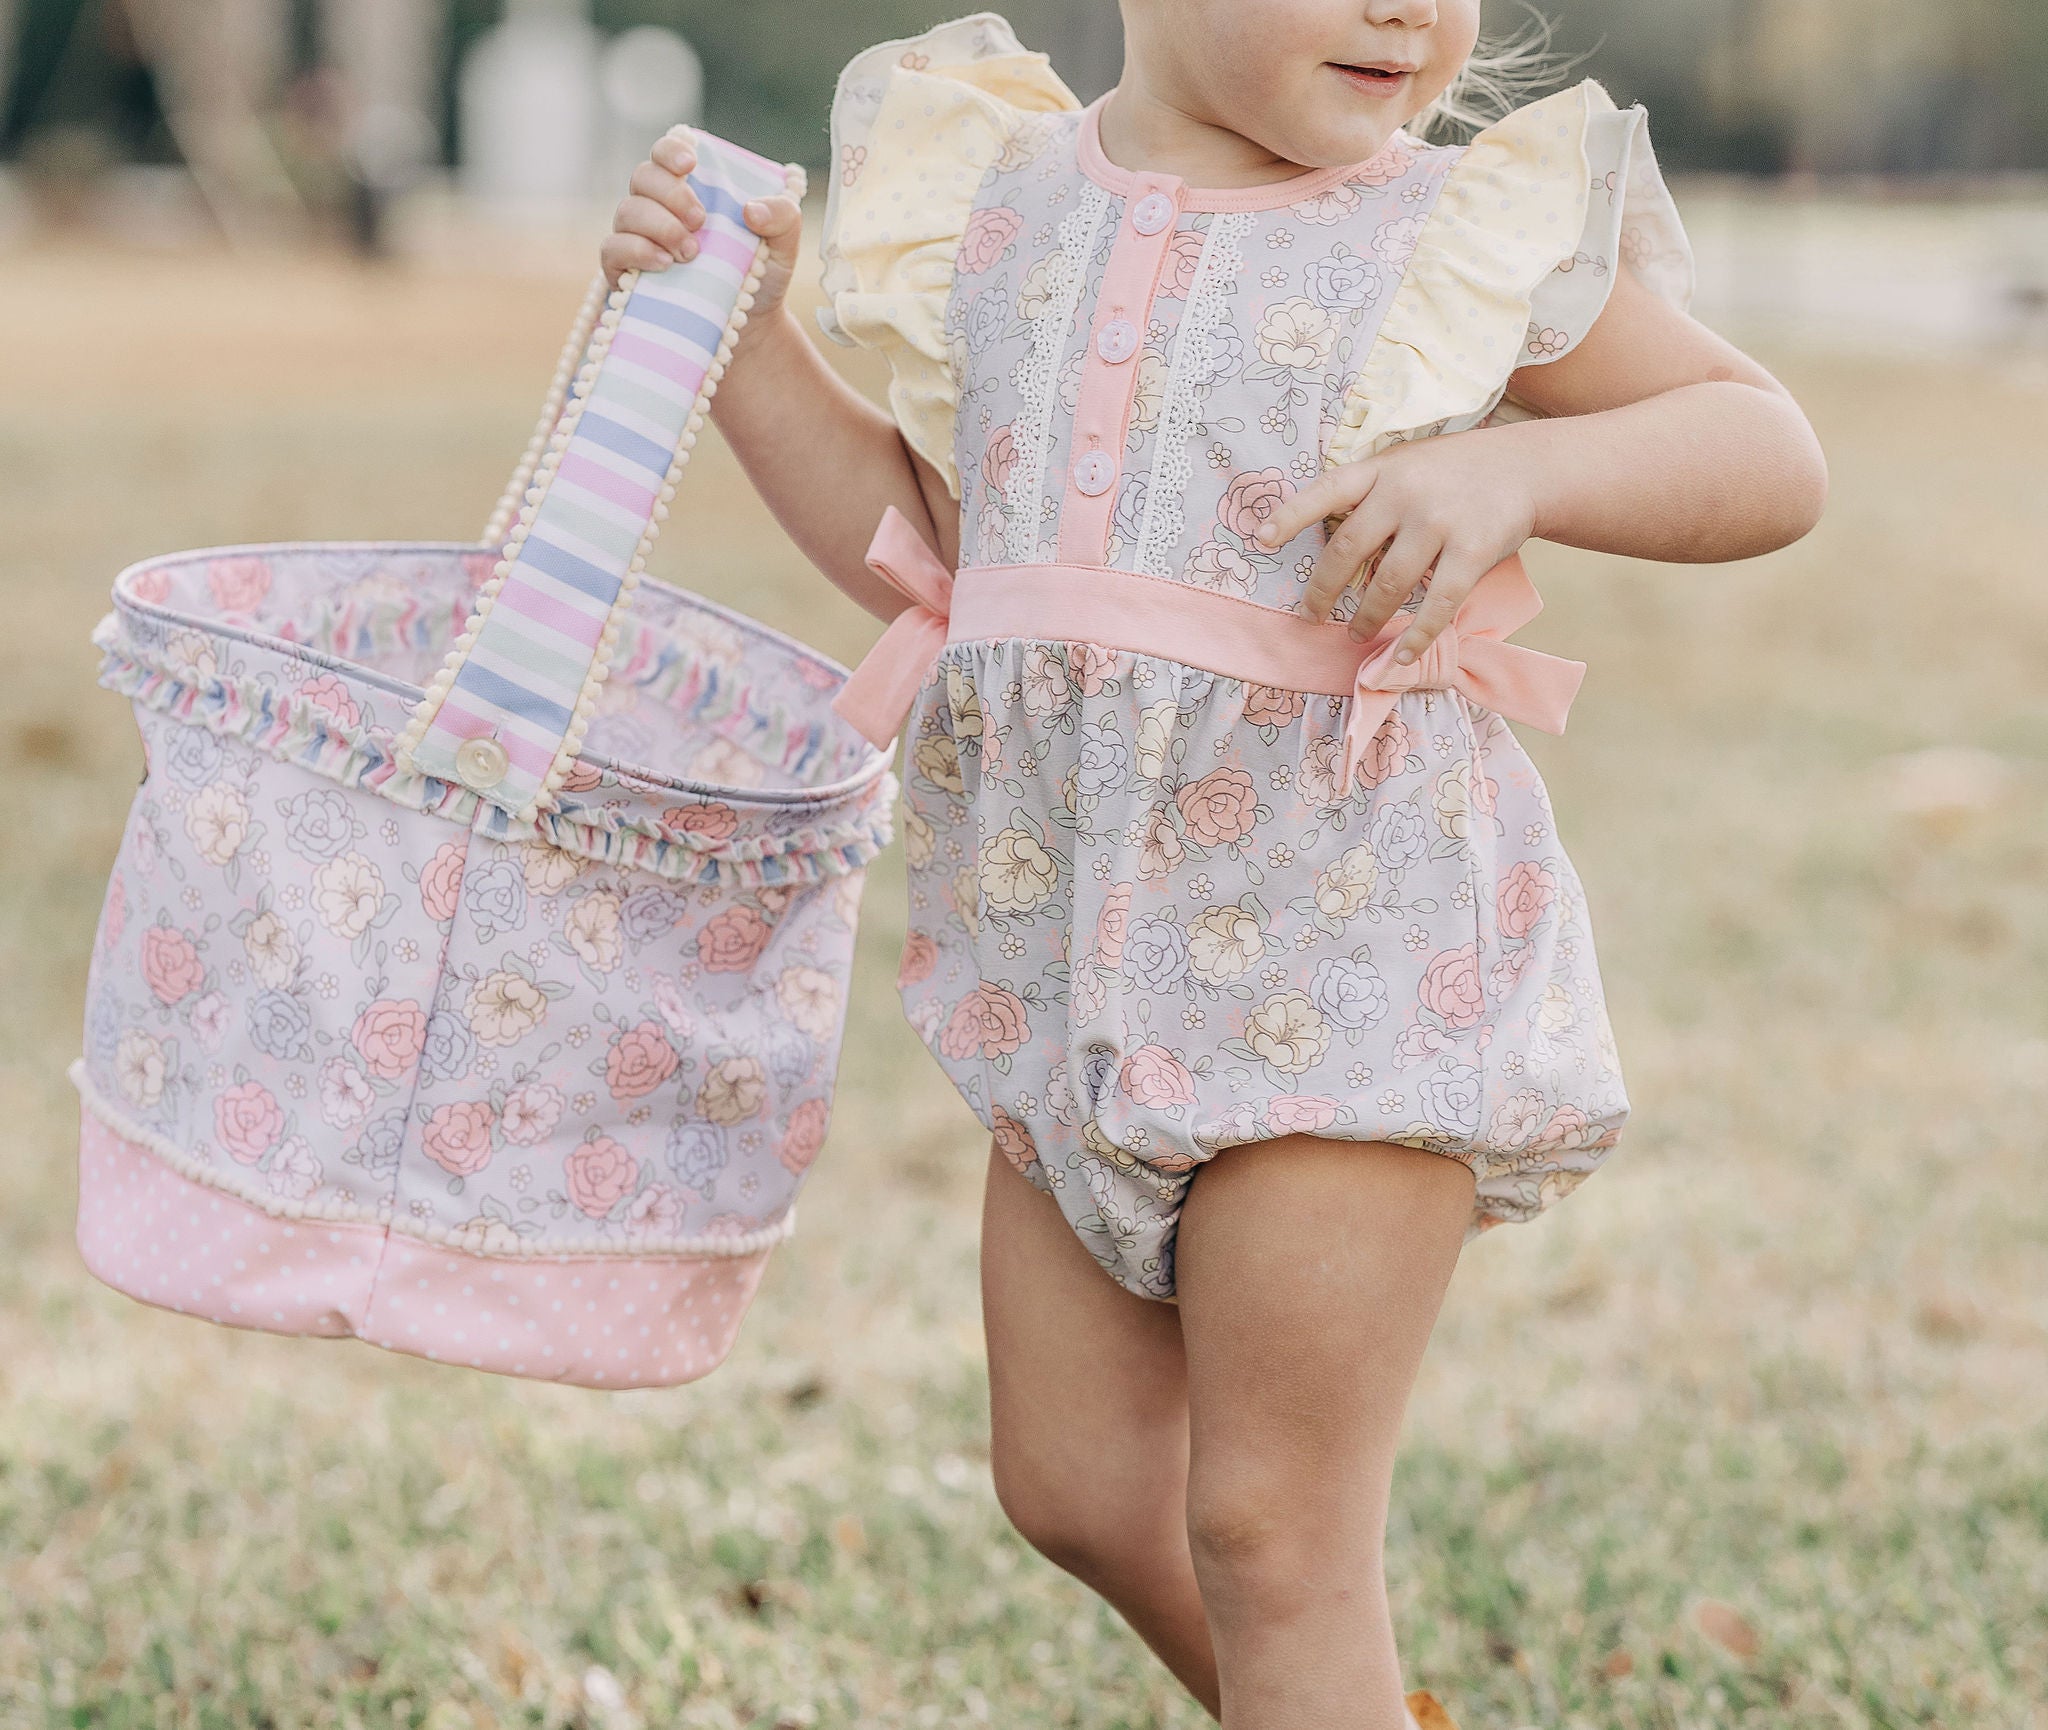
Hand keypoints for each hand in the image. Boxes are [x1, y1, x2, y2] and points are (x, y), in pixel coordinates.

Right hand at [600, 128, 803, 336]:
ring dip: (659, 226)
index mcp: (690, 188)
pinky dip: (636, 251)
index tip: (691, 165)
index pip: (666, 153)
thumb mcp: (784, 246)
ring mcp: (637, 237)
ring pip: (627, 211)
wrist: (749, 329)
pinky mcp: (623, 271)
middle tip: (701, 221)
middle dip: (672, 194)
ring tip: (690, 253)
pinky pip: (613, 249)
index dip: (671, 150)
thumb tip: (751, 210)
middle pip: (644, 177)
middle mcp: (657, 206)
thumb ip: (782, 217)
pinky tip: (665, 265)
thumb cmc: (760, 276)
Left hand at [1257, 431, 1541, 664]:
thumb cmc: (1452, 472)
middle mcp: (1405, 494)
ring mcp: (1440, 523)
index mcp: (1381, 470)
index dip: (1291, 515)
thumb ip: (1371, 496)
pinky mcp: (1473, 552)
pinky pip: (1437, 604)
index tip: (1261, 539)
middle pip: (1347, 551)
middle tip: (1310, 616)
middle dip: (1323, 591)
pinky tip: (1400, 655)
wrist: (1526, 468)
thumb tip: (1337, 556)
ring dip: (1366, 617)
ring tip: (1355, 634)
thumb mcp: (1406, 465)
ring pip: (1387, 584)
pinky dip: (1417, 636)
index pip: (1326, 491)